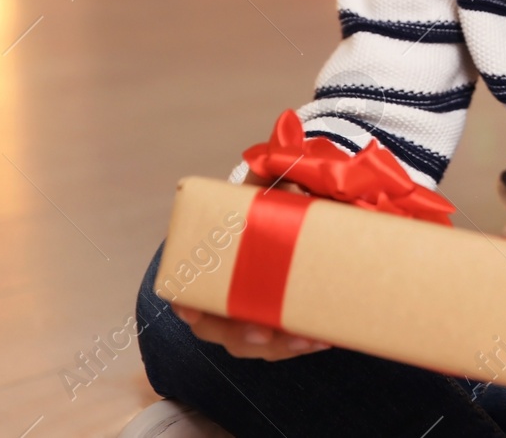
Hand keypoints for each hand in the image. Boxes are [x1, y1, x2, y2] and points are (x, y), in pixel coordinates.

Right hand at [174, 171, 325, 359]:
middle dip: (242, 335)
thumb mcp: (265, 190)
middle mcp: (222, 299)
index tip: (189, 311)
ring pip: (255, 343)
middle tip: (265, 332)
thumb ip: (267, 176)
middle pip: (220, 329)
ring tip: (307, 339)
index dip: (184, 303)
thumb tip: (278, 159)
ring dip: (279, 346)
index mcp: (209, 266)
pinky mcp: (276, 325)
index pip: (184, 291)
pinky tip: (322, 338)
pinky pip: (281, 344)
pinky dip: (299, 344)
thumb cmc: (270, 206)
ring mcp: (248, 316)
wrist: (294, 220)